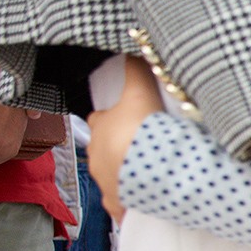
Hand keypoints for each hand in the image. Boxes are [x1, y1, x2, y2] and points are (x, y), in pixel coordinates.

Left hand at [85, 56, 164, 218]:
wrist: (154, 171)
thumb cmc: (143, 131)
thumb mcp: (140, 92)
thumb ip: (134, 70)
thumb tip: (130, 46)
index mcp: (99, 129)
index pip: (99, 120)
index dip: (111, 119)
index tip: (127, 120)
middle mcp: (96, 158)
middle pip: (104, 149)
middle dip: (118, 148)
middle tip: (142, 146)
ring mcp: (106, 183)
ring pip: (111, 177)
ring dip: (125, 174)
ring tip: (148, 171)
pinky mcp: (119, 205)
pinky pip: (122, 204)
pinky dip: (131, 202)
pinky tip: (145, 198)